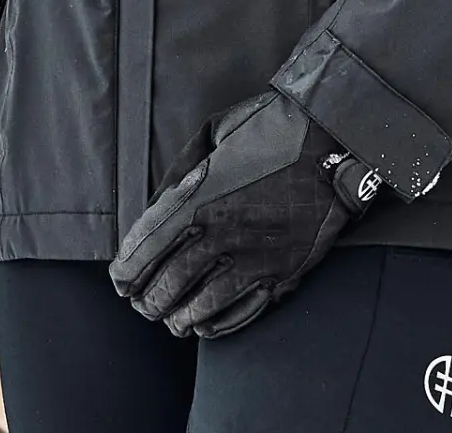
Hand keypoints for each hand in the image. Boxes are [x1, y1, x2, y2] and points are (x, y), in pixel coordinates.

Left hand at [108, 88, 384, 337]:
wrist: (332, 138)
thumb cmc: (270, 127)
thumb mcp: (214, 133)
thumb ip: (181, 171)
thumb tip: (158, 206)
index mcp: (199, 199)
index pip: (147, 248)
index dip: (126, 271)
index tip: (118, 281)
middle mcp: (222, 235)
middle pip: (170, 283)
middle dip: (149, 300)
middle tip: (142, 305)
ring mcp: (254, 258)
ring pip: (203, 305)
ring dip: (179, 317)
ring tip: (171, 320)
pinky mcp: (283, 272)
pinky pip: (242, 311)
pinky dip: (218, 324)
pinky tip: (205, 325)